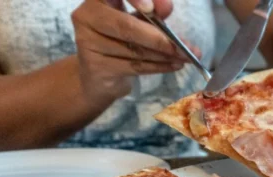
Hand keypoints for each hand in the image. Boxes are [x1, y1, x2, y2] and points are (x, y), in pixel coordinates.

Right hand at [71, 0, 200, 104]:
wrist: (99, 75)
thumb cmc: (121, 40)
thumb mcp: (138, 21)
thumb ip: (152, 13)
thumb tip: (166, 6)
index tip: (151, 8)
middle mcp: (86, 16)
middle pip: (126, 27)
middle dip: (161, 38)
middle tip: (186, 47)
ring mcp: (87, 42)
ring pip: (134, 50)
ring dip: (165, 55)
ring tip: (185, 57)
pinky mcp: (95, 66)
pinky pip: (134, 66)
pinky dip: (159, 66)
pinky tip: (174, 65)